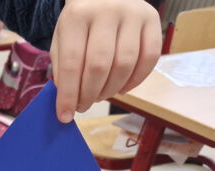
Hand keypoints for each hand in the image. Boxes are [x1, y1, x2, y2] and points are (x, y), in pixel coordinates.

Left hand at [50, 0, 161, 122]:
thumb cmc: (80, 22)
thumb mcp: (62, 38)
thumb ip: (63, 67)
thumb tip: (68, 102)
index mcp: (77, 15)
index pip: (71, 62)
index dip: (68, 94)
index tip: (65, 116)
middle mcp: (106, 10)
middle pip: (99, 66)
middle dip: (89, 94)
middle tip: (83, 106)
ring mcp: (133, 13)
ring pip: (125, 65)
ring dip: (111, 90)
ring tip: (99, 95)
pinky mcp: (152, 19)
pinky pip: (149, 58)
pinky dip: (135, 81)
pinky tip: (121, 87)